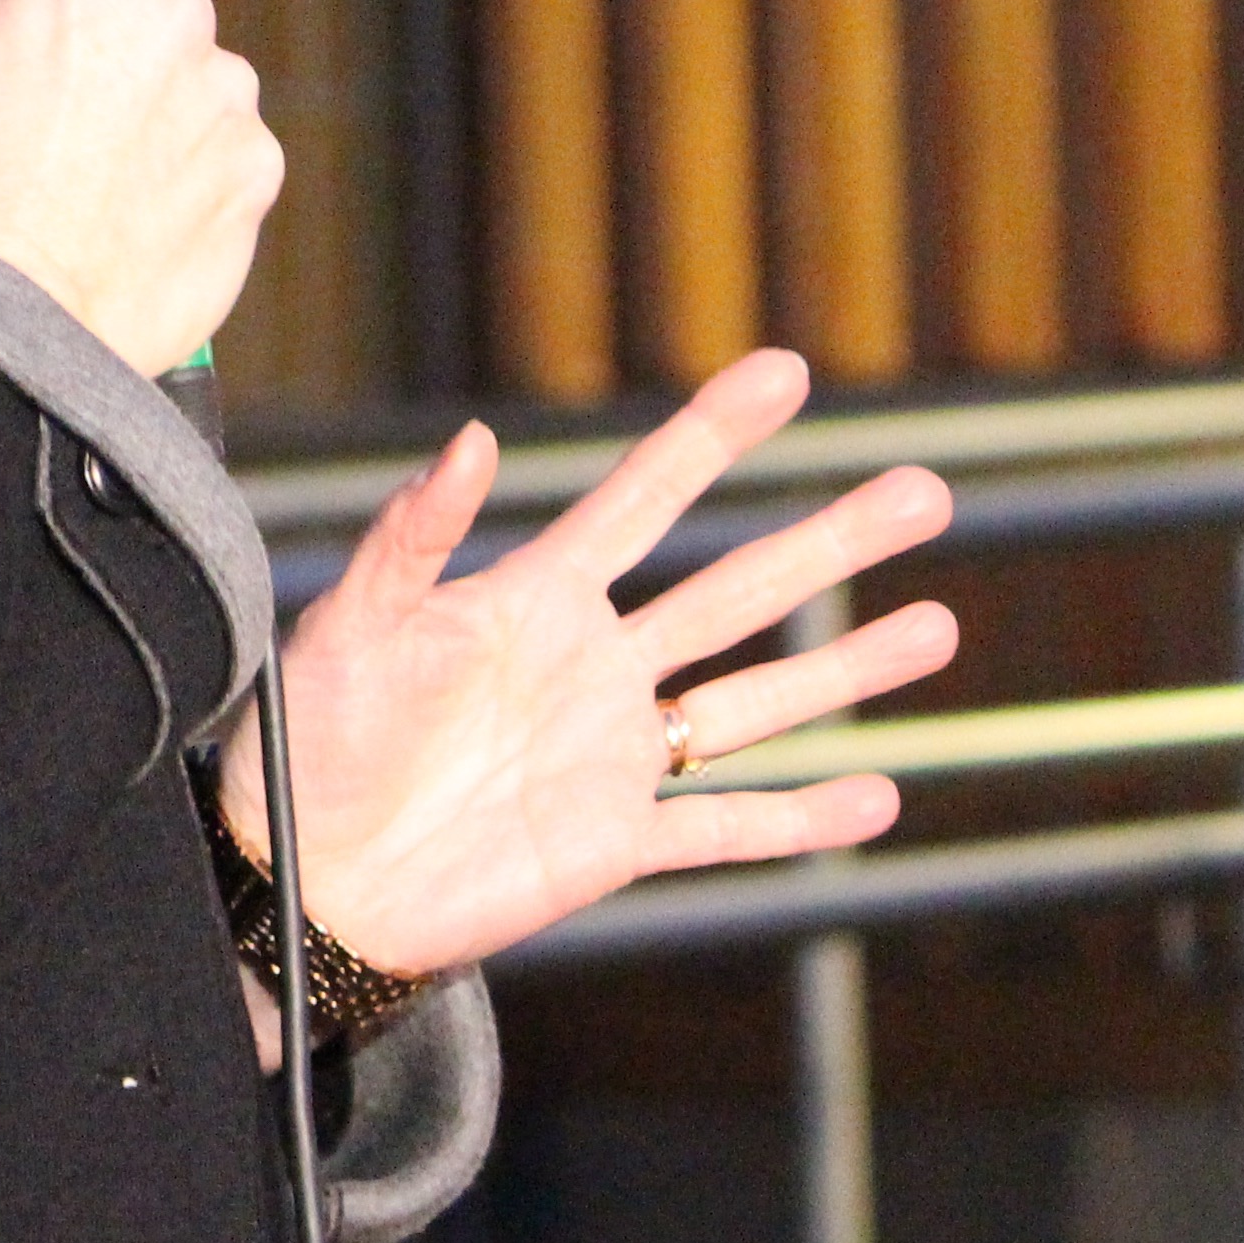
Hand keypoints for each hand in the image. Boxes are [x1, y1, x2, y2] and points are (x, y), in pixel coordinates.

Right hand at [0, 0, 276, 383]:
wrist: (20, 325)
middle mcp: (169, 10)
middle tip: (57, 72)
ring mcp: (223, 88)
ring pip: (196, 50)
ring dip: (158, 79)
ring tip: (92, 156)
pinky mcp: (257, 161)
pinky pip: (228, 130)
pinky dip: (191, 152)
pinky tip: (132, 198)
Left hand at [220, 348, 960, 978]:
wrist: (304, 871)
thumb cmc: (308, 736)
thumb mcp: (353, 621)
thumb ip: (414, 536)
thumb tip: (471, 438)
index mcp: (533, 600)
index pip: (644, 500)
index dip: (712, 435)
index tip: (784, 371)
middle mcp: (593, 668)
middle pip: (734, 590)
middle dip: (829, 540)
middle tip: (924, 489)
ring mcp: (614, 757)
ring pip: (756, 703)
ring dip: (848, 667)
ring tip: (939, 626)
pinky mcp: (615, 845)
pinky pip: (728, 830)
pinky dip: (802, 819)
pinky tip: (879, 793)